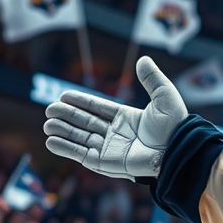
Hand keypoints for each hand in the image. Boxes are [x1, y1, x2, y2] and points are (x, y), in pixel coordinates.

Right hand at [44, 56, 187, 178]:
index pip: (97, 107)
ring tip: (47, 123)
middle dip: (66, 115)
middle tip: (50, 109)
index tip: (63, 95)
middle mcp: (115, 133)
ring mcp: (108, 148)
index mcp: (126, 118)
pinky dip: (65, 148)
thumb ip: (152, 79)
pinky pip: (80, 155)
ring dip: (62, 130)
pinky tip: (50, 141)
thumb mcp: (165, 98)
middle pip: (84, 122)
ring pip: (79, 137)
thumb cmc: (174, 128)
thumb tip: (143, 59)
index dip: (80, 102)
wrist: (175, 153)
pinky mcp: (104, 163)